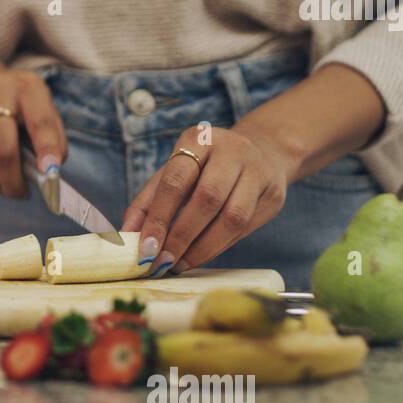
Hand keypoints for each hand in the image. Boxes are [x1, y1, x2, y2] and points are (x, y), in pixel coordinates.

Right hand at [0, 22, 65, 197]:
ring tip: (9, 180)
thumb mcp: (40, 105)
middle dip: (14, 182)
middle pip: (2, 151)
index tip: (51, 173)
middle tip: (23, 194)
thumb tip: (50, 173)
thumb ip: (51, 135)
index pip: (39, 122)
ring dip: (0, 184)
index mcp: (27, 88)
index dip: (47, 149)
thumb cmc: (16, 101)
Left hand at [121, 125, 297, 275]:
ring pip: (232, 217)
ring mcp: (258, 171)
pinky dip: (219, 246)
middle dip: (181, 236)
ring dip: (203, 247)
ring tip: (180, 263)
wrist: (260, 152)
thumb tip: (127, 234)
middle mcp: (232, 150)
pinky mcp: (274, 195)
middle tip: (162, 262)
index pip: (176, 181)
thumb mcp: (174, 171)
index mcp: (199, 139)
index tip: (145, 249)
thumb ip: (149, 200)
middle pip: (207, 199)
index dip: (159, 217)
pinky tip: (200, 256)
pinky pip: (246, 228)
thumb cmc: (205, 167)